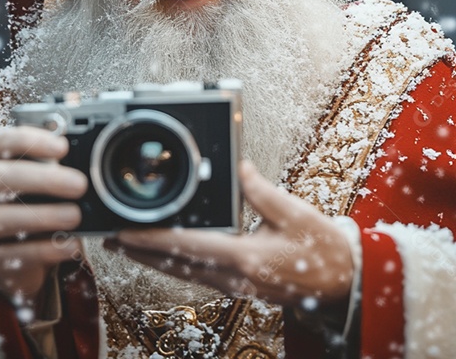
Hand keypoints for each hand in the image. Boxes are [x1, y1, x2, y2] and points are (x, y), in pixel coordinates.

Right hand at [0, 126, 86, 312]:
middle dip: (41, 179)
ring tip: (75, 216)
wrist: (20, 262)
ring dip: (41, 216)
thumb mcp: (48, 189)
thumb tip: (92, 162)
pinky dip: (43, 250)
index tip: (63, 146)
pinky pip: (8, 255)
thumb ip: (61, 172)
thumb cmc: (38, 211)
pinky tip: (70, 245)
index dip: (27, 140)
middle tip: (80, 184)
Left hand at [106, 160, 354, 308]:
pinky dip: (174, 266)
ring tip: (127, 246)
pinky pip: (198, 277)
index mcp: (245, 258)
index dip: (152, 240)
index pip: (187, 247)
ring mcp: (236, 287)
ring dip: (152, 260)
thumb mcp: (297, 214)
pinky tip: (164, 256)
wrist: (344, 285)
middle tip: (111, 238)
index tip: (126, 231)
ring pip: (183, 275)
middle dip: (141, 252)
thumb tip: (240, 168)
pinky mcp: (239, 287)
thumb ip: (263, 192)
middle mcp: (234, 277)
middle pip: (175, 266)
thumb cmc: (323, 251)